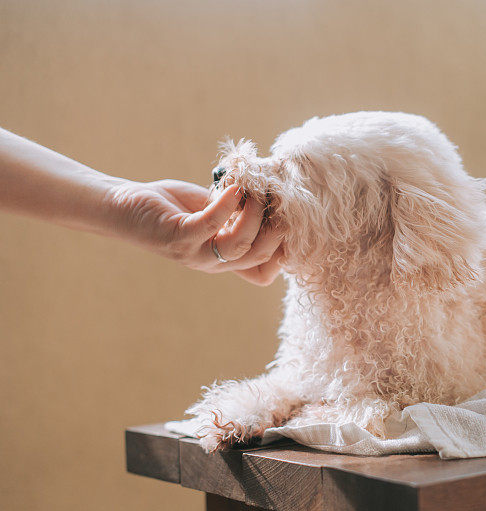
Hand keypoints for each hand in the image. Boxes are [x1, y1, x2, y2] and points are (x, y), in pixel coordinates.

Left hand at [107, 179, 283, 285]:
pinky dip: (228, 204)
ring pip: (241, 245)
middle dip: (276, 227)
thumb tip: (274, 197)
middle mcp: (213, 264)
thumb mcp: (214, 213)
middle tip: (278, 198)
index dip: (284, 249)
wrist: (123, 205)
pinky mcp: (179, 237)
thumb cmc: (171, 207)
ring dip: (255, 213)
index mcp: (225, 260)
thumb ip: (240, 214)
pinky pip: (211, 225)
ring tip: (255, 189)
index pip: (266, 273)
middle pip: (260, 257)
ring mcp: (196, 254)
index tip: (287, 218)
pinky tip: (234, 187)